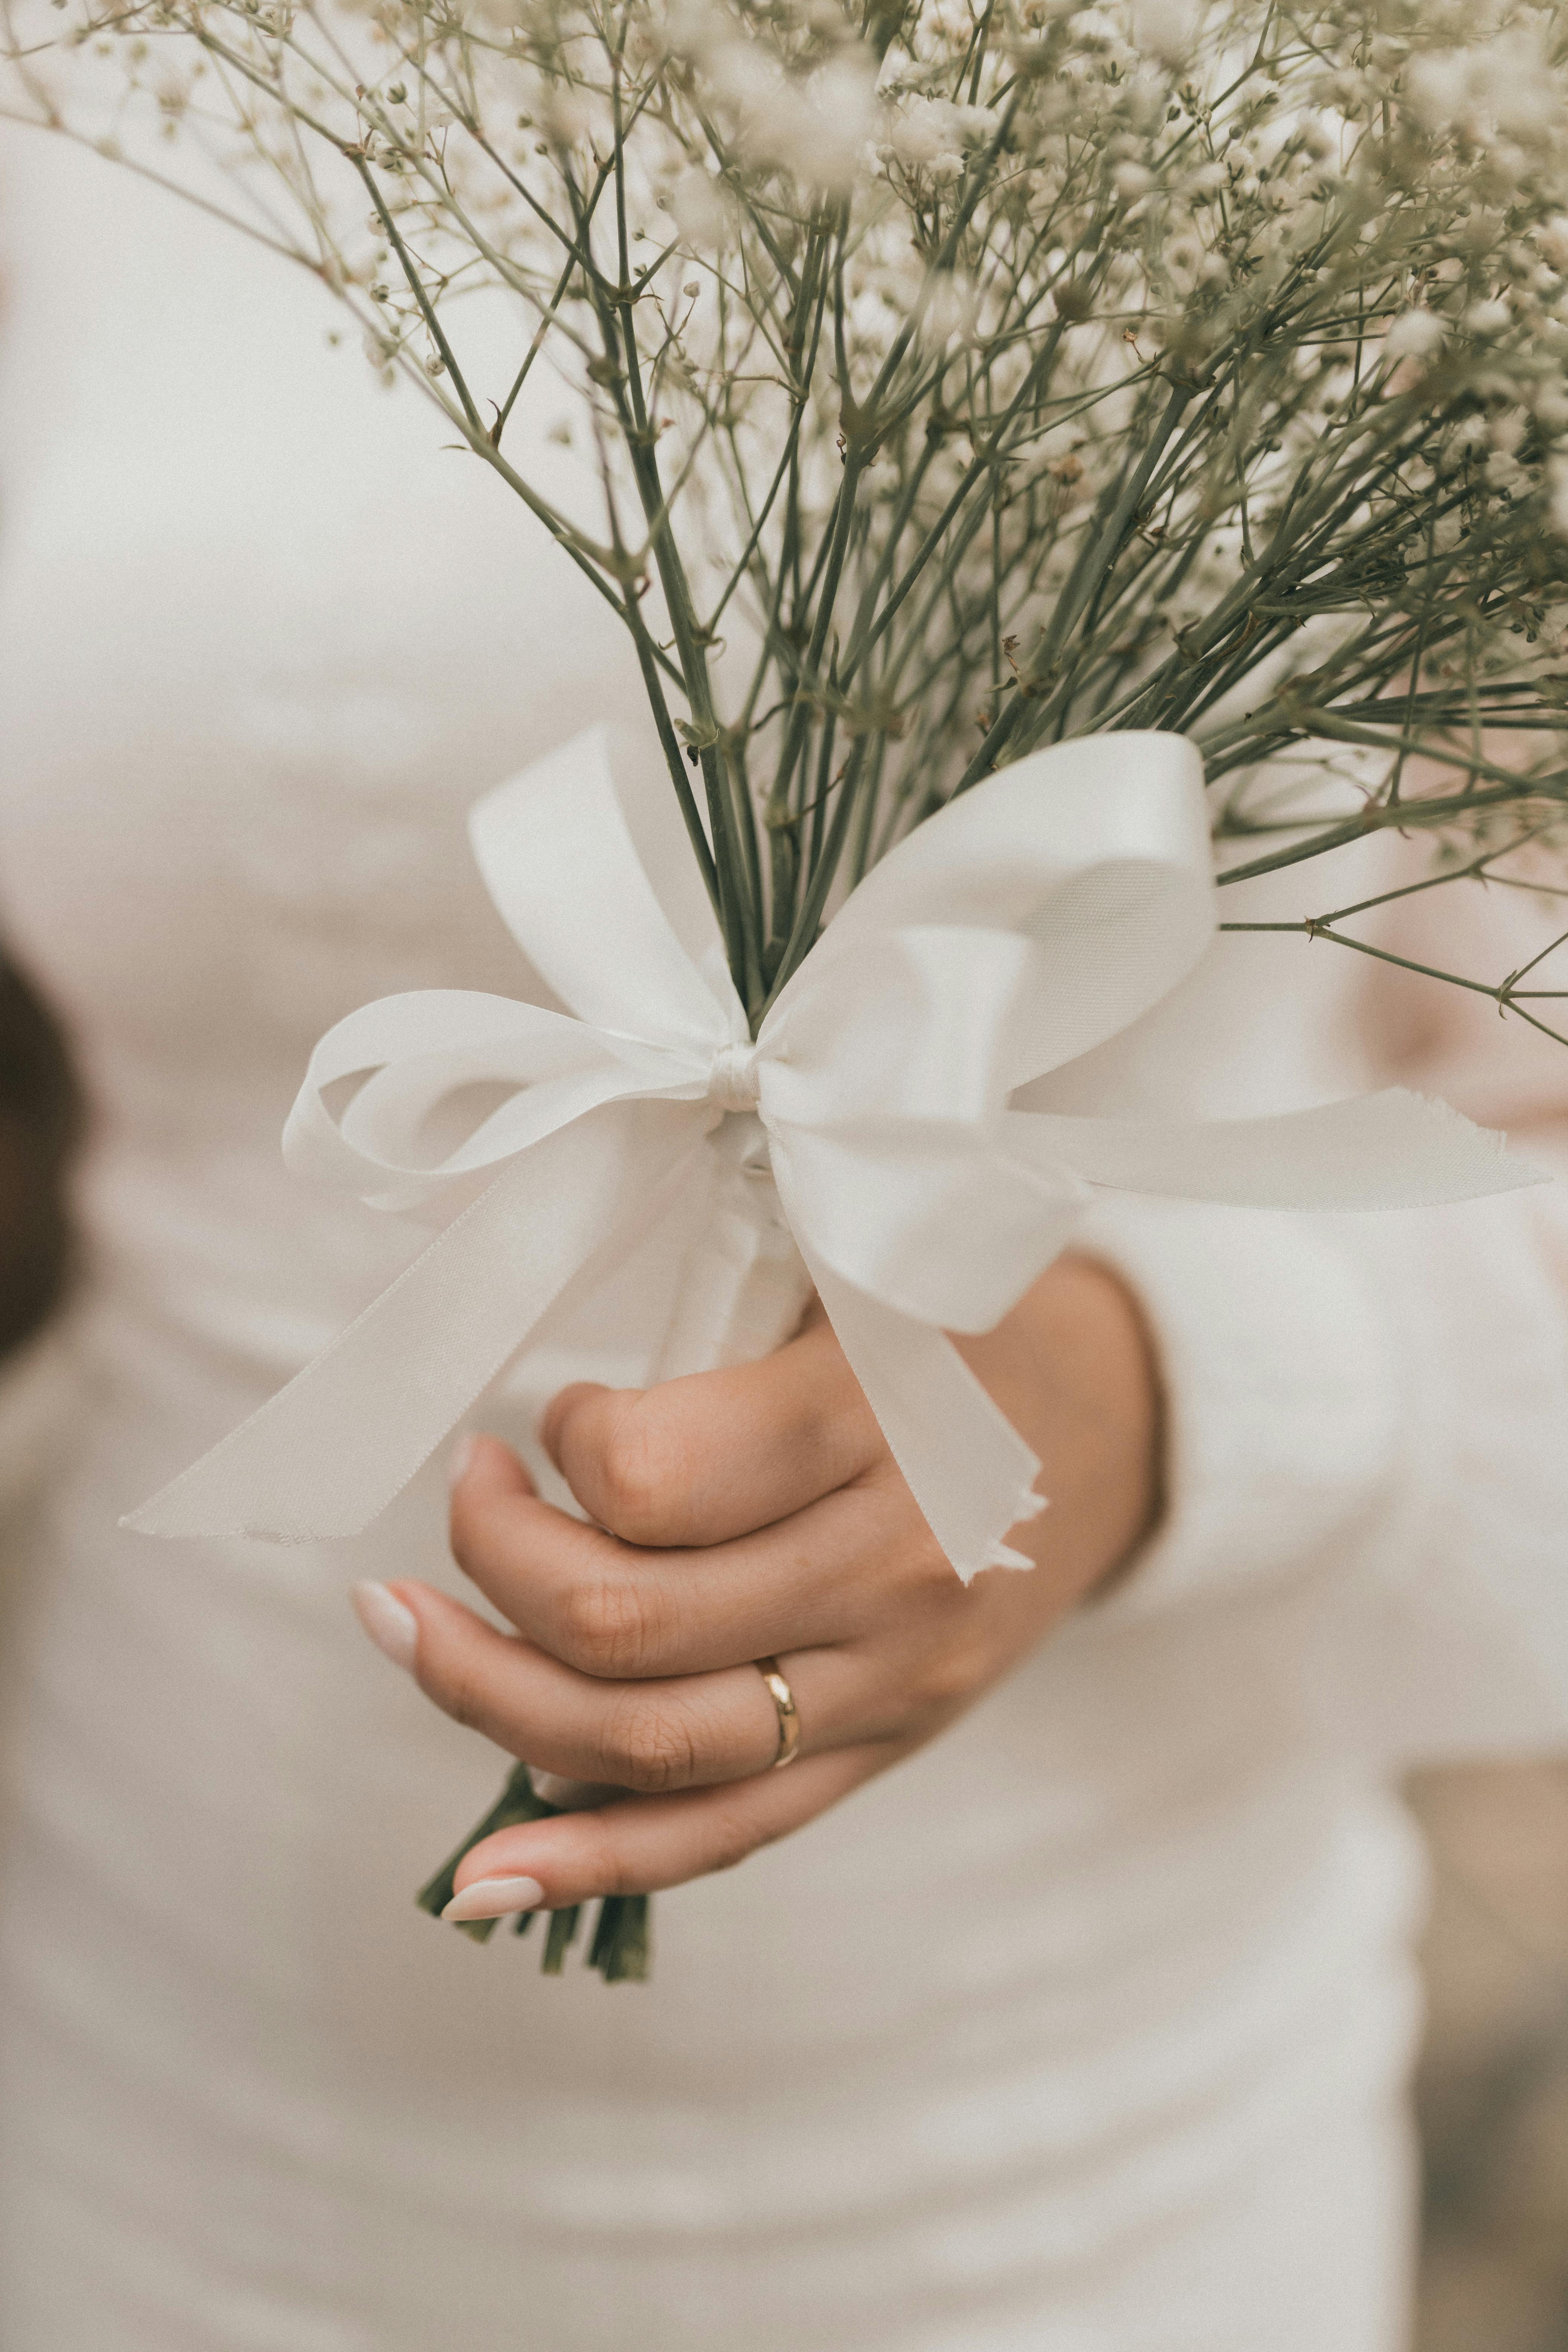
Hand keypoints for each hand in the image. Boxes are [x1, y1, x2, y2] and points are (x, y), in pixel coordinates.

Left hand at [353, 1257, 1160, 1921]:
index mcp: (874, 1422)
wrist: (1101, 1426)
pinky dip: (590, 1860)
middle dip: (490, 1565)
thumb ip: (710, 1353)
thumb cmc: (942, 1335)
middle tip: (470, 1491)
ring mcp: (890, 1684)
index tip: (567, 1411)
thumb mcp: (845, 1286)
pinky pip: (721, 1835)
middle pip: (621, 1626)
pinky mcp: (883, 1752)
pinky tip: (478, 1874)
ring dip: (485, 1696)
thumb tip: (539, 1459)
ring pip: (644, 1744)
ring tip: (405, 1625)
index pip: (649, 1481)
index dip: (565, 1443)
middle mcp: (888, 1569)